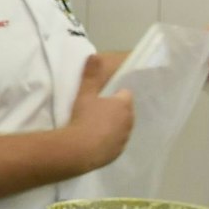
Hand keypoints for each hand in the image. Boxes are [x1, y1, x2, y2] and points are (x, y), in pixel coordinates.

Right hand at [65, 54, 134, 171]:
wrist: (79, 149)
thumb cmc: (83, 118)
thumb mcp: (84, 94)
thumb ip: (90, 75)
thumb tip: (94, 55)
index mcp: (123, 105)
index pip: (125, 95)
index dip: (114, 96)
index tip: (102, 99)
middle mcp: (128, 121)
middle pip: (125, 112)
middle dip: (115, 112)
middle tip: (95, 113)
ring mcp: (124, 138)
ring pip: (121, 129)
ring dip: (112, 128)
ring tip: (94, 129)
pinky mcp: (118, 152)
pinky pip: (115, 144)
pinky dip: (108, 142)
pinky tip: (94, 143)